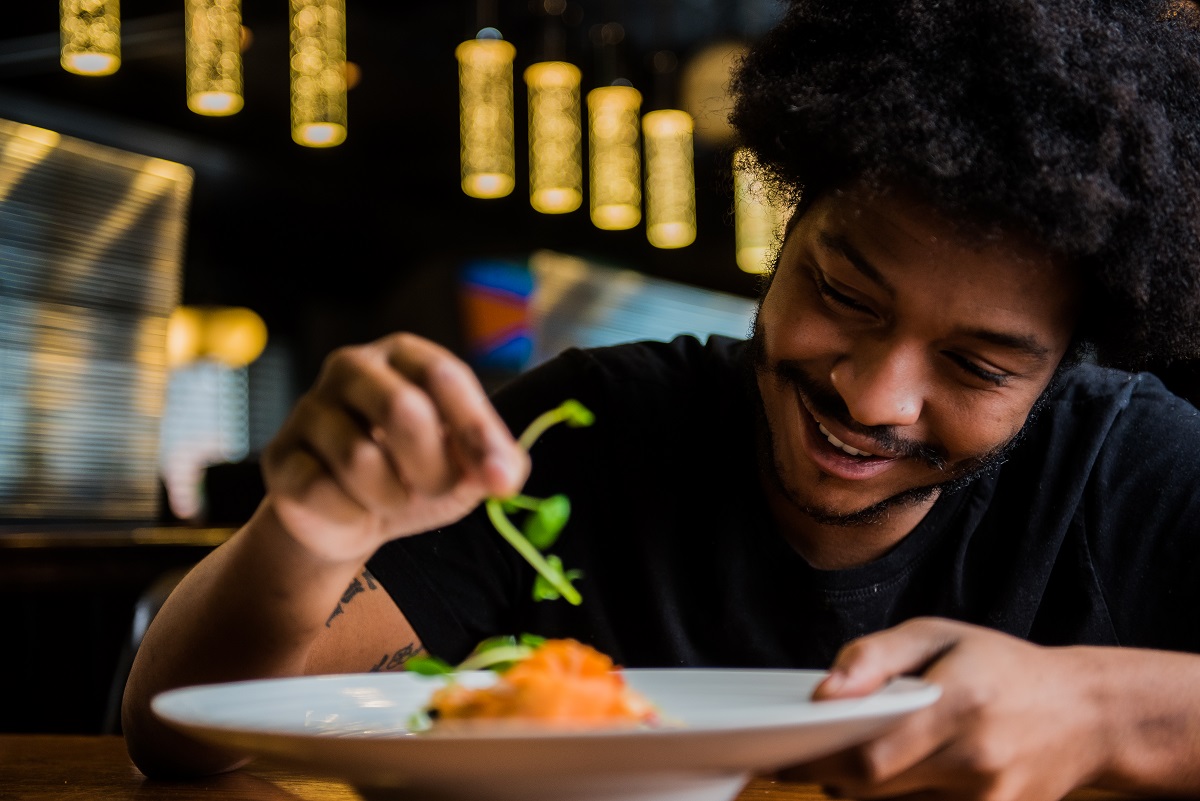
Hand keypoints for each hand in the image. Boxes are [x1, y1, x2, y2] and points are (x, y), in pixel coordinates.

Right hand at [260, 332, 529, 563]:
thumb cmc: (416, 474)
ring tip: (392, 498)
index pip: (444, 376)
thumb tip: (503, 478)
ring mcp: (309, 408)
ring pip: (360, 458)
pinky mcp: (280, 455)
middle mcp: (352, 367)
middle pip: (402, 409)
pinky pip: (322, 490)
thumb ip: (497, 463)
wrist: (348, 519)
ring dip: (391, 497)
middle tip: (438, 489)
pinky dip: (351, 514)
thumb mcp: (467, 466)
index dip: (477, 431)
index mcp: (404, 355)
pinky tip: (352, 509)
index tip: (499, 480)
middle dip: (432, 466)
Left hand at [779, 618, 1107, 800]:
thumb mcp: (938, 636)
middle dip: (830, 775)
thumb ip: (875, 658)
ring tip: (852, 760)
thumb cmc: (1003, 667)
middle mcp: (977, 761)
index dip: (817, 762)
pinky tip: (894, 777)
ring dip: (863, 790)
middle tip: (802, 757)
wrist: (1088, 716)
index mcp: (960, 704)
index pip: (870, 753)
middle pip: (876, 788)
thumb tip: (824, 692)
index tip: (781, 755)